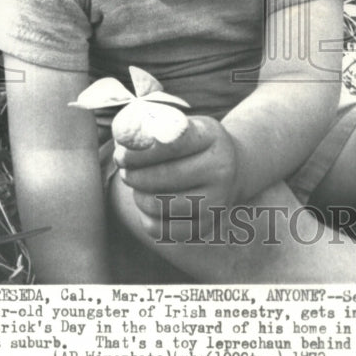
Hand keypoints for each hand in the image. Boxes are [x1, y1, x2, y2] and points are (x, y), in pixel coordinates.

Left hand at [113, 115, 239, 241]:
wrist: (234, 171)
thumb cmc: (198, 145)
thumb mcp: (188, 126)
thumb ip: (158, 128)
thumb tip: (124, 138)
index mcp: (212, 139)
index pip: (170, 146)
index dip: (139, 153)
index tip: (120, 155)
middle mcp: (220, 171)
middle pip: (164, 177)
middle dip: (134, 175)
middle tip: (124, 171)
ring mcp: (215, 202)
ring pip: (159, 205)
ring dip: (139, 196)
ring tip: (138, 186)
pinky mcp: (205, 227)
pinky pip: (162, 230)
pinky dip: (146, 219)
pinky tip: (148, 205)